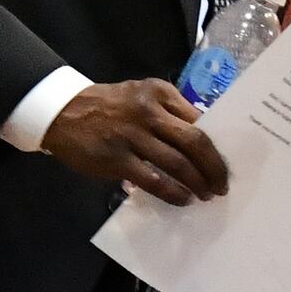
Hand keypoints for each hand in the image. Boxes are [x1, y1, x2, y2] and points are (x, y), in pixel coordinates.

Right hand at [40, 78, 229, 205]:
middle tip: (222, 185)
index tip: (227, 161)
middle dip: (214, 167)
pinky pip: (153, 179)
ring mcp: (132, 135)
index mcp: (160, 93)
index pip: (199, 120)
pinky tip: (182, 199)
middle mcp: (149, 111)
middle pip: (195, 142)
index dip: (218, 144)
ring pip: (177, 163)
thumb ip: (169, 112)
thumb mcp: (141, 96)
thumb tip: (202, 141)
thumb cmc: (109, 107)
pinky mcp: (117, 158)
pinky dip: (173, 192)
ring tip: (205, 195)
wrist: (63, 113)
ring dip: (197, 183)